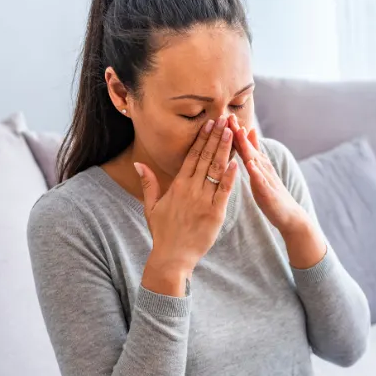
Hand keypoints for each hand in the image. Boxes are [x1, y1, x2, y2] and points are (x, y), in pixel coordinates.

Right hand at [135, 117, 238, 288]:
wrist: (172, 257)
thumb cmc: (163, 232)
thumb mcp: (151, 206)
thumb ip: (148, 183)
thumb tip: (138, 163)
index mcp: (177, 185)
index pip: (192, 156)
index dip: (202, 138)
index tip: (210, 123)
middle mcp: (190, 189)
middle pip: (206, 157)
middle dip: (216, 136)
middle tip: (225, 118)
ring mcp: (203, 200)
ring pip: (216, 170)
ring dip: (225, 149)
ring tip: (232, 131)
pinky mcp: (215, 213)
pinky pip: (224, 191)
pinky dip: (231, 176)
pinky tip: (237, 162)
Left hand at [229, 116, 306, 234]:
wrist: (289, 214)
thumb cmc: (271, 192)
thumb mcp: (261, 168)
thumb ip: (255, 151)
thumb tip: (250, 130)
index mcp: (257, 163)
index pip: (243, 145)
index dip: (234, 130)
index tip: (225, 116)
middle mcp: (262, 167)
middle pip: (249, 147)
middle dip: (239, 132)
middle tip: (230, 117)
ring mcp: (267, 179)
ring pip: (255, 160)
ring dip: (247, 147)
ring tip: (239, 134)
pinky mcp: (269, 192)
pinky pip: (261, 181)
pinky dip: (256, 172)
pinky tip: (250, 164)